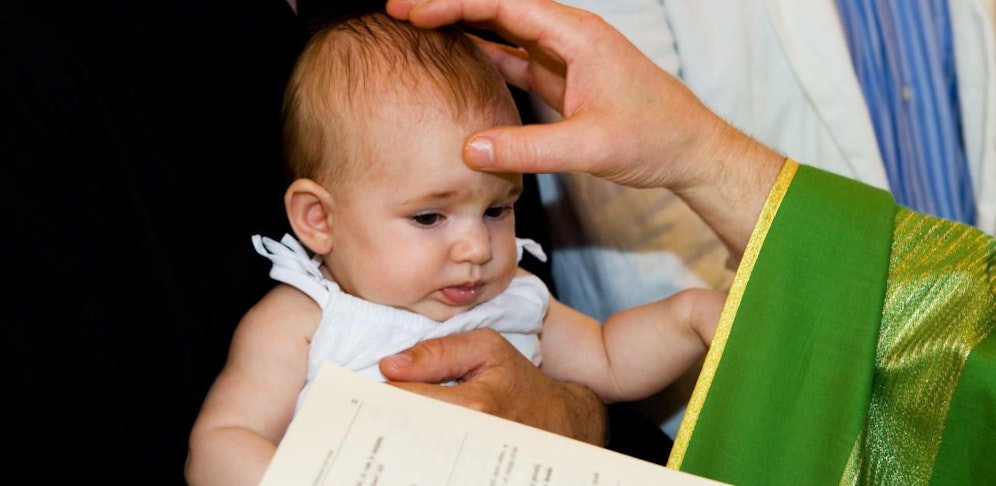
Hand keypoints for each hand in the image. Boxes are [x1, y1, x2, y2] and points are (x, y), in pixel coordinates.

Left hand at [379, 328, 607, 444]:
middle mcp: (467, 438)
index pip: (401, 399)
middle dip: (384, 414)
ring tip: (394, 420)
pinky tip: (411, 437)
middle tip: (374, 404)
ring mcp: (466, 461)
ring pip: (409, 449)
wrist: (558, 422)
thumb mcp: (486, 348)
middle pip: (401, 430)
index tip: (369, 384)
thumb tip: (389, 365)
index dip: (379, 389)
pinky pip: (425, 461)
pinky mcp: (464, 470)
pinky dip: (412, 448)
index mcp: (471, 405)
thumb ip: (437, 351)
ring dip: (397, 432)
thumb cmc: (520, 381)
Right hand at [385, 0, 784, 256]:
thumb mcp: (589, 146)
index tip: (412, 9)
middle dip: (450, 8)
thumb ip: (528, 148)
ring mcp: (567, 58)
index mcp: (577, 36)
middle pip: (499, 10)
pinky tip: (460, 62)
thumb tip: (470, 150)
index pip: (504, 5)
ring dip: (465, 30)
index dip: (455, 3)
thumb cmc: (654, 137)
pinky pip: (516, 61)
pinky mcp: (565, 80)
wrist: (688, 151)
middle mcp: (570, 38)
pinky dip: (486, 58)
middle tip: (401, 12)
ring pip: (505, 33)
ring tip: (420, 31)